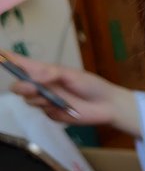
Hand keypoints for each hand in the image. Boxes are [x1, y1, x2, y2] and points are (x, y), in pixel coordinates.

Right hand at [7, 56, 141, 136]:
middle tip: (32, 88)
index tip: (0, 55)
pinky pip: (44, 113)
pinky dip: (51, 110)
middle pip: (20, 87)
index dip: (9, 60)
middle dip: (22, 87)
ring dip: (39, 99)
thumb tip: (33, 74)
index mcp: (45, 72)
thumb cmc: (92, 85)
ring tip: (55, 98)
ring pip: (29, 101)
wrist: (108, 106)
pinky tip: (64, 108)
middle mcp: (42, 86)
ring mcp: (46, 101)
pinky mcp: (53, 114)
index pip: (23, 65)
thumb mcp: (73, 75)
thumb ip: (52, 73)